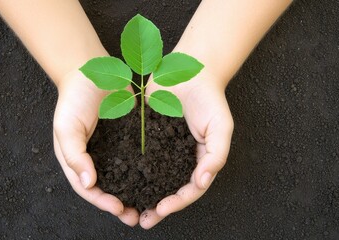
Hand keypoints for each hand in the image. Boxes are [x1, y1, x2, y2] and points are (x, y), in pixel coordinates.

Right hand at [53, 70, 138, 226]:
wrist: (91, 72)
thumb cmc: (73, 100)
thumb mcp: (66, 127)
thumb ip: (74, 155)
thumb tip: (88, 183)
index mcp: (77, 160)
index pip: (88, 188)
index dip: (103, 201)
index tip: (119, 209)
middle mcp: (96, 159)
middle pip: (109, 188)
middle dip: (122, 204)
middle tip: (137, 216)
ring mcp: (113, 149)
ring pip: (125, 176)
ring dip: (136, 191)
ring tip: (151, 204)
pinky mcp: (129, 138)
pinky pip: (137, 157)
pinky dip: (146, 169)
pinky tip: (159, 177)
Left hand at [141, 67, 233, 228]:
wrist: (190, 70)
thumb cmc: (210, 99)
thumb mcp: (221, 128)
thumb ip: (216, 155)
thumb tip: (202, 182)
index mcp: (198, 161)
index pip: (189, 189)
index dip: (177, 202)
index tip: (162, 210)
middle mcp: (178, 158)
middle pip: (168, 188)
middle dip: (157, 206)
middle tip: (143, 219)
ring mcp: (161, 148)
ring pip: (150, 176)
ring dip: (140, 193)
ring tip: (127, 207)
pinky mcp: (146, 135)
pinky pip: (136, 154)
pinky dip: (129, 169)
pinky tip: (118, 178)